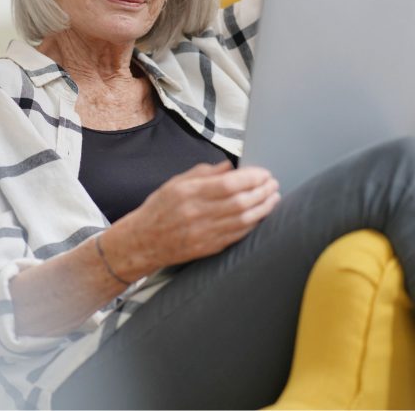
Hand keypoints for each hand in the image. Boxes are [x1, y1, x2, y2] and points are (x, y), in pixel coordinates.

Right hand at [103, 161, 279, 279]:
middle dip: (262, 192)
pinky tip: (260, 215)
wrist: (141, 242)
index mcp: (187, 193)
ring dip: (263, 208)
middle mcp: (195, 214)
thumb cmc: (158, 209)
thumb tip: (230, 166)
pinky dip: (252, 224)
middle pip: (239, 202)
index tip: (263, 173)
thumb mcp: (175, 183)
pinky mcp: (207, 248)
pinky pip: (236, 235)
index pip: (228, 184)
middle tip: (273, 184)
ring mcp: (202, 233)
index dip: (251, 178)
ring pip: (243, 220)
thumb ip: (204, 173)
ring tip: (273, 198)